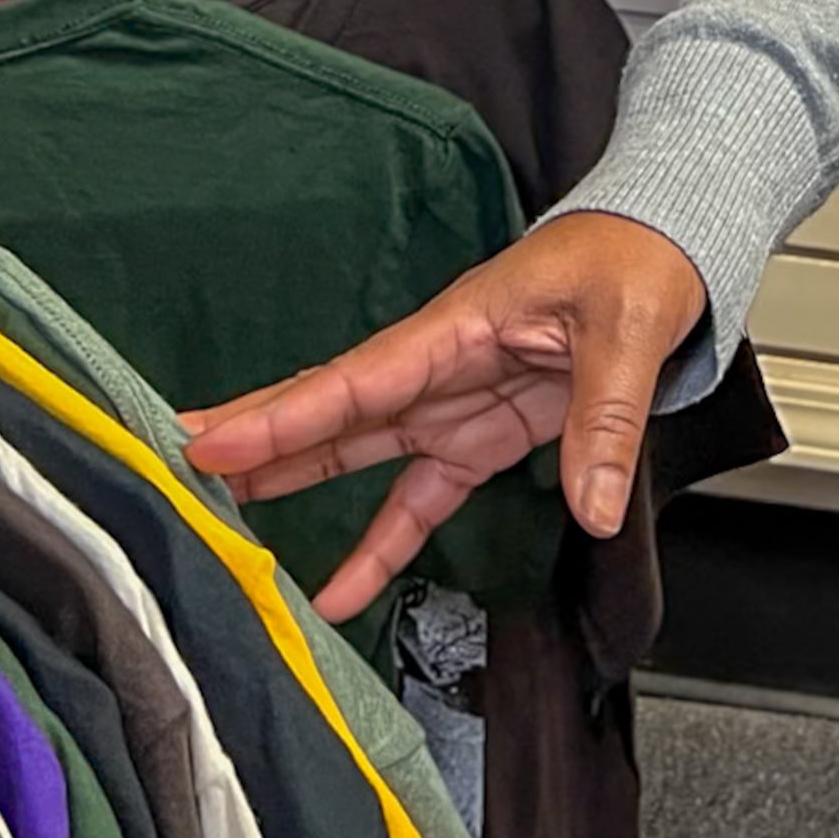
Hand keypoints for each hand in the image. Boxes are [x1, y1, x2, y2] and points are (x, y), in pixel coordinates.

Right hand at [177, 211, 710, 621]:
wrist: (664, 246)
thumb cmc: (637, 257)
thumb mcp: (629, 326)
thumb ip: (606, 418)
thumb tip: (592, 504)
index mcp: (458, 325)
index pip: (356, 379)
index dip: (284, 416)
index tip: (212, 441)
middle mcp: (439, 366)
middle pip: (331, 410)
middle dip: (255, 442)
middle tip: (173, 473)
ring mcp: (453, 402)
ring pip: (354, 450)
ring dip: (290, 485)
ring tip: (218, 524)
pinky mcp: (479, 435)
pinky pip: (417, 495)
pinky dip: (379, 545)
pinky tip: (337, 591)